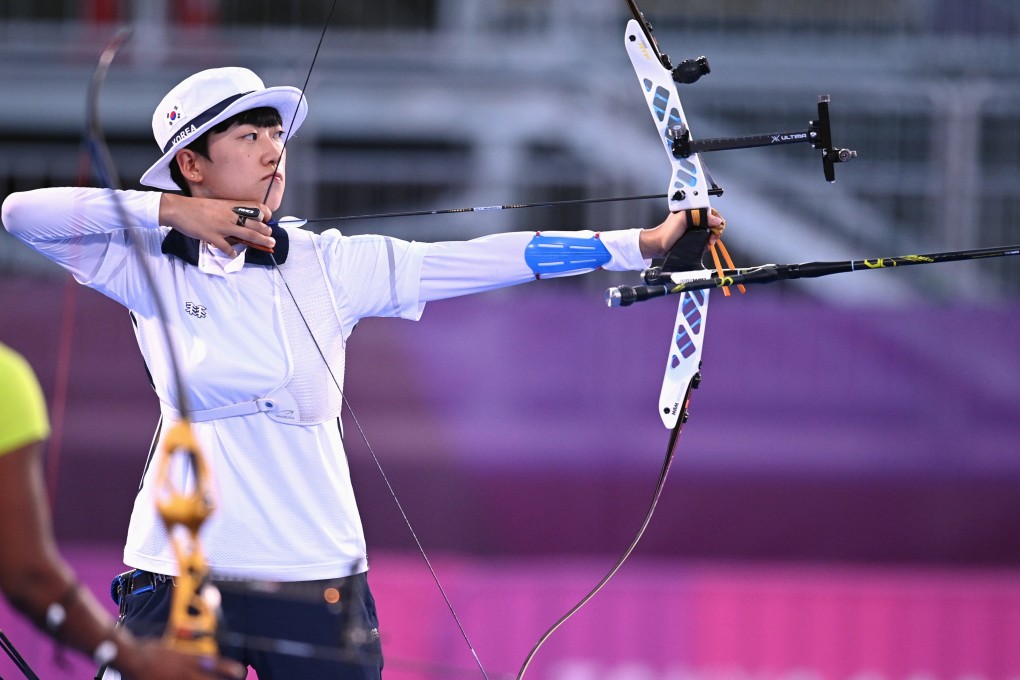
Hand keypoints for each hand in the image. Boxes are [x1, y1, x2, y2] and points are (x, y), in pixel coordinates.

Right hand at [115, 637, 245, 679]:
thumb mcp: (174, 648)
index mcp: (186, 658)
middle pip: (206, 679)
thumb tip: (207, 660)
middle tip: (235, 678)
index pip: (212, 663)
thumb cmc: (150, 650)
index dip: (227, 668)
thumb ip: (190, 655)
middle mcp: (183, 671)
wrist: (130, 656)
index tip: (239, 671)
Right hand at [159, 194, 274, 256]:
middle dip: (266, 232)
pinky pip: (226, 247)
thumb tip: (241, 220)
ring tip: (268, 245)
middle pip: (254, 224)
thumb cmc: (197, 207)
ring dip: (260, 241)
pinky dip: (232, 252)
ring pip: (247, 234)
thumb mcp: (217, 204)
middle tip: (271, 238)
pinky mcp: (212, 236)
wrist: (179, 209)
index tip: (268, 220)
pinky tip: (234, 255)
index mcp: (230, 206)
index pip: (254, 208)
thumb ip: (230, 212)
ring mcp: (222, 226)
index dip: (264, 214)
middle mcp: (229, 215)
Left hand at [638, 208, 725, 258]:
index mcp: (693, 211)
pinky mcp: (694, 238)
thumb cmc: (667, 231)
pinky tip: (704, 247)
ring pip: (710, 233)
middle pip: (713, 223)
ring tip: (707, 244)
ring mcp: (695, 229)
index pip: (712, 212)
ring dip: (711, 239)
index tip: (715, 228)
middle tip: (711, 239)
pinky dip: (707, 244)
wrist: (659, 245)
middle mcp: (695, 219)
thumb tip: (716, 220)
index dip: (716, 220)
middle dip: (715, 231)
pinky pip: (705, 240)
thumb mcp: (683, 219)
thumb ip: (699, 216)